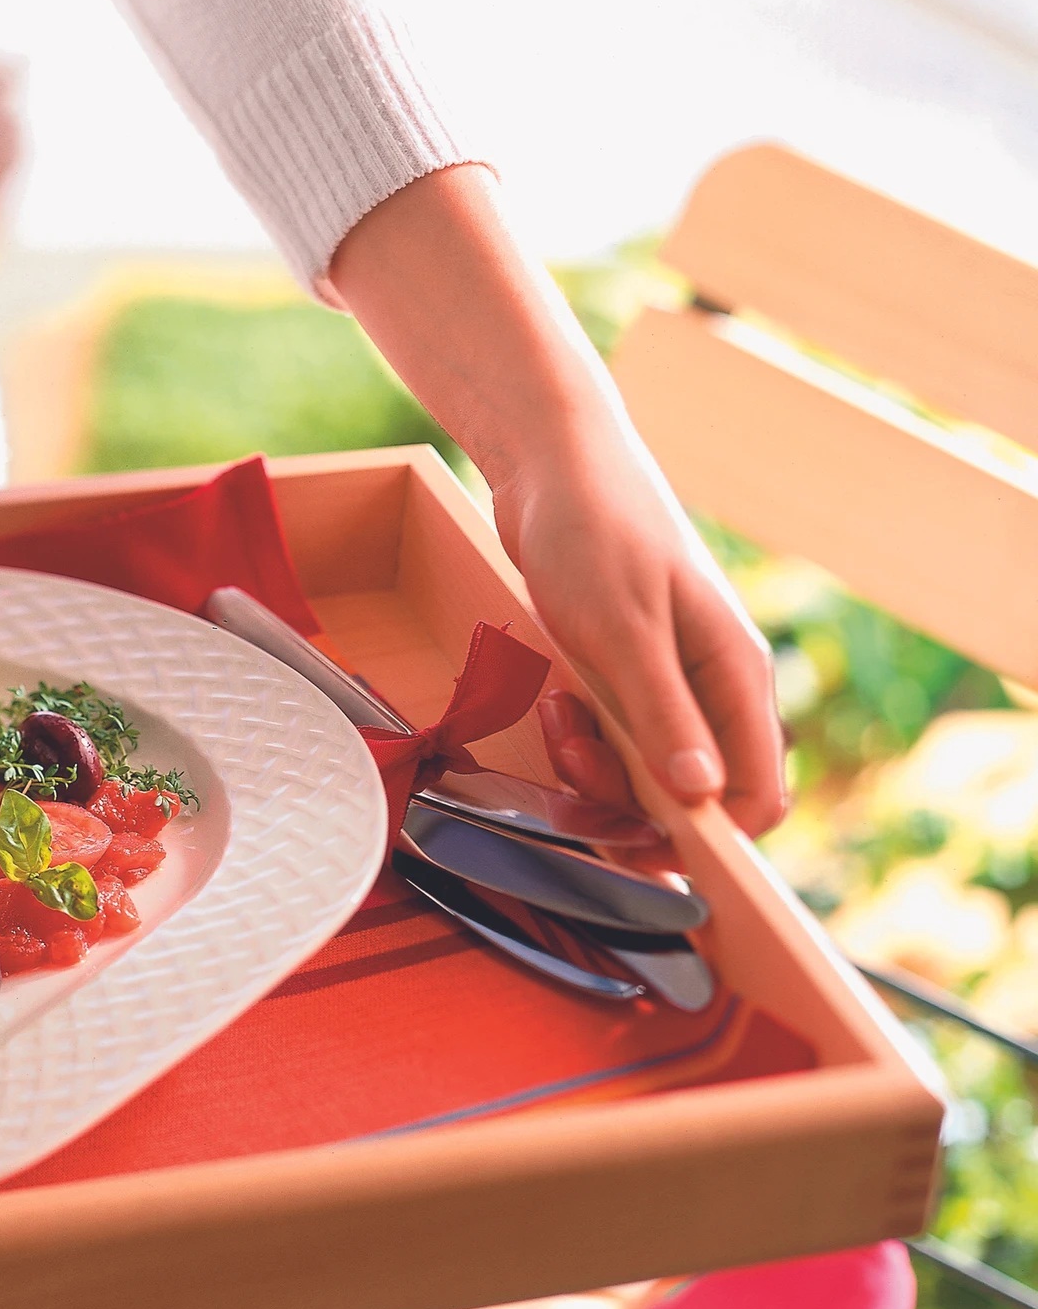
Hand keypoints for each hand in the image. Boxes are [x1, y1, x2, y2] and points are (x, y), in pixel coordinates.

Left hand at [495, 426, 784, 833]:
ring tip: (559, 717)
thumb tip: (703, 797)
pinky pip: (613, 743)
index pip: (757, 797)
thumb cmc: (594, 532)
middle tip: (575, 760)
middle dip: (628, 803)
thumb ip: (663, 713)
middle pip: (694, 800)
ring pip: (645, 777)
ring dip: (595, 770)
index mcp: (735, 678)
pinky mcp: (627, 679)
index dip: (707, 839)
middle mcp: (713, 689)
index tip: (636, 842)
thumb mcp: (623, 629)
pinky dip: (580, 740)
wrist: (552, 466)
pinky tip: (556, 702)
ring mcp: (670, 685)